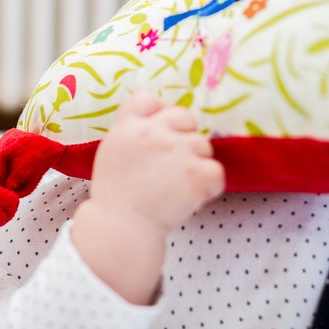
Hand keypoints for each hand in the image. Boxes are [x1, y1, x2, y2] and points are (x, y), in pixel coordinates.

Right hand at [90, 91, 224, 236]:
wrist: (122, 229)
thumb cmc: (116, 197)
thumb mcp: (112, 154)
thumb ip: (131, 133)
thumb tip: (158, 122)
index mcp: (128, 127)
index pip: (147, 99)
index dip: (159, 112)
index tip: (161, 132)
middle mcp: (153, 133)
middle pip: (184, 116)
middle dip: (185, 137)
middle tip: (175, 166)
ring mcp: (177, 151)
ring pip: (203, 145)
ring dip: (196, 165)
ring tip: (177, 188)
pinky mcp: (197, 174)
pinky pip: (216, 172)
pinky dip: (209, 187)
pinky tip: (191, 198)